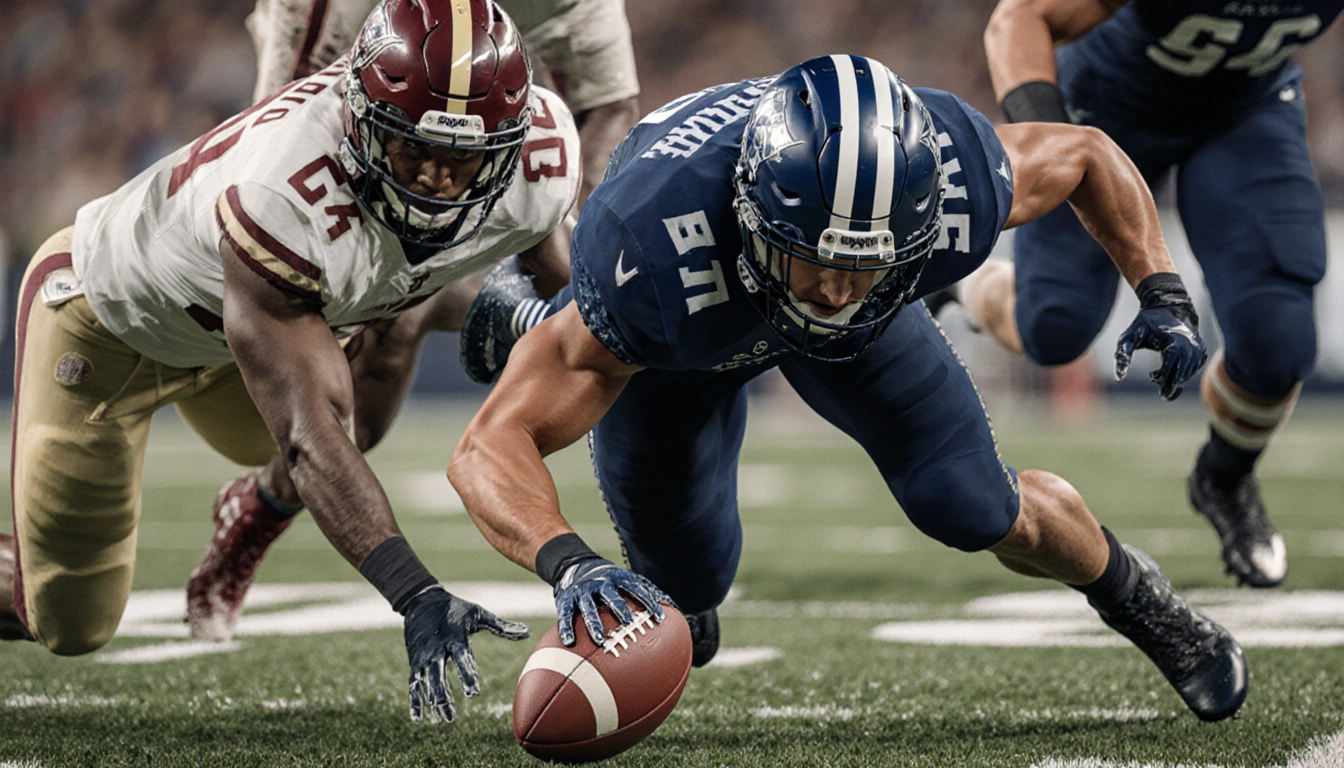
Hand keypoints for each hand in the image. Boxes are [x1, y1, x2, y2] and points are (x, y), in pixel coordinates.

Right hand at [401, 585, 529, 723]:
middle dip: (443, 694)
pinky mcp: (415, 662)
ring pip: (426, 682)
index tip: (474, 692)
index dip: (467, 674)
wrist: (421, 602)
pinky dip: (415, 700)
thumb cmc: (456, 609)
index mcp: (454, 635)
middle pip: (438, 673)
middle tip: (452, 715)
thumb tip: (528, 632)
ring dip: (433, 702)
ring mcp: (423, 656)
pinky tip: (418, 718)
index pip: (461, 656)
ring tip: (444, 719)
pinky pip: (413, 683)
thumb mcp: (478, 614)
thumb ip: (501, 627)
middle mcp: (436, 648)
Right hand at [554, 558, 668, 646]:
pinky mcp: (566, 601)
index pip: (636, 588)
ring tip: (600, 641)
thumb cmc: (609, 581)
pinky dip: (566, 628)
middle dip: (619, 609)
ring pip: (587, 608)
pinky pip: (565, 616)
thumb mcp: (625, 580)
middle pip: (611, 596)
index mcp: (618, 578)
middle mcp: (600, 583)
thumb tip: (675, 607)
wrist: (573, 567)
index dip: (648, 601)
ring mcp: (582, 592)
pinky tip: (570, 642)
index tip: (660, 617)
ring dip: (593, 624)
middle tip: (629, 623)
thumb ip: (646, 591)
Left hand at [1114, 273, 1207, 400]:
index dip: (1159, 378)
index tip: (1151, 376)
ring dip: (1175, 381)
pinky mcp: (1202, 350)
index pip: (1169, 370)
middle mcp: (1188, 345)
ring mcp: (1197, 348)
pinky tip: (1173, 370)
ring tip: (1162, 376)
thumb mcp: (1127, 337)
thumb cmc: (1143, 325)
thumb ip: (1122, 356)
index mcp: (1172, 342)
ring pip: (1188, 374)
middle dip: (1169, 387)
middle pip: (1180, 376)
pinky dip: (1183, 374)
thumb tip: (1119, 377)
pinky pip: (1194, 369)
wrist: (1164, 309)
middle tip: (1162, 394)